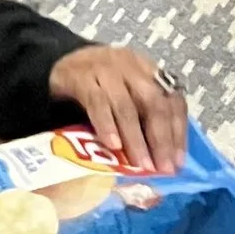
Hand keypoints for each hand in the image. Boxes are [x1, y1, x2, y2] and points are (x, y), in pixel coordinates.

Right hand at [50, 45, 187, 172]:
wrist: (56, 65)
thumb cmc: (98, 87)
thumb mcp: (125, 94)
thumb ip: (142, 117)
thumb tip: (163, 157)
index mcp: (147, 70)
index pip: (171, 99)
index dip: (178, 132)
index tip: (177, 162)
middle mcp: (130, 66)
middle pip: (153, 102)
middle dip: (161, 138)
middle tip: (162, 168)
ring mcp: (105, 69)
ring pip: (126, 106)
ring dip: (136, 139)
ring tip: (141, 165)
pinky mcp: (80, 77)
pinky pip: (97, 103)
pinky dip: (107, 126)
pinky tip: (113, 146)